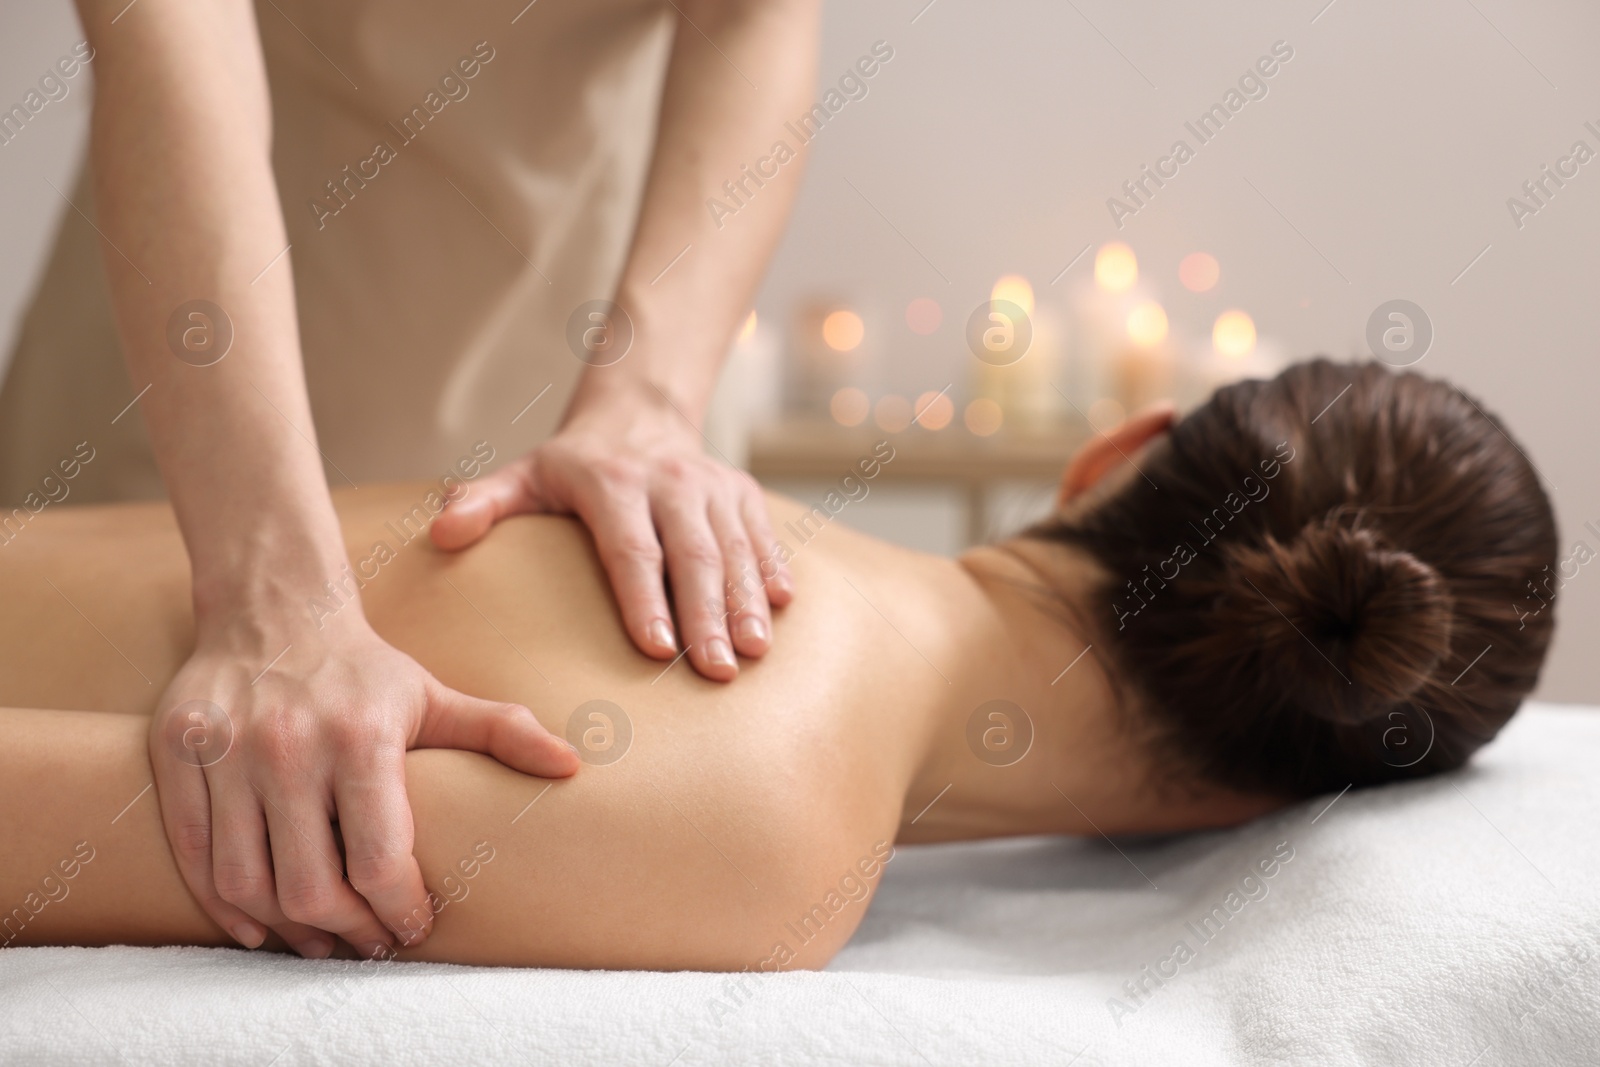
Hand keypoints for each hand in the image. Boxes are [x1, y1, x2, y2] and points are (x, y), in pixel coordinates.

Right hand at [148, 613, 577, 957]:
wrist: (273, 611)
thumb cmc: (363, 670)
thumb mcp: (434, 695)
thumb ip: (502, 731)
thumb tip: (574, 763)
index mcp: (360, 736)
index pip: (378, 859)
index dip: (399, 908)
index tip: (414, 925)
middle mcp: (287, 746)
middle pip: (311, 885)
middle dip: (349, 932)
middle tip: (370, 943)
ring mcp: (225, 755)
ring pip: (248, 883)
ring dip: (288, 930)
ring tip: (323, 940)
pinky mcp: (178, 759)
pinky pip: (194, 857)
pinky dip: (224, 906)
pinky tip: (261, 924)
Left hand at [430, 390, 792, 680]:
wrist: (640, 415)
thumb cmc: (573, 467)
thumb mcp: (523, 476)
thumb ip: (483, 503)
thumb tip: (440, 534)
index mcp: (613, 482)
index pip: (632, 548)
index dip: (645, 599)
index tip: (656, 650)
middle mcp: (670, 479)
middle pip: (693, 554)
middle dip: (707, 614)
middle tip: (716, 670)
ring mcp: (712, 484)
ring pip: (734, 548)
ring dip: (746, 602)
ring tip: (752, 653)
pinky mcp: (743, 491)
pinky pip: (763, 535)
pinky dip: (773, 570)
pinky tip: (781, 610)